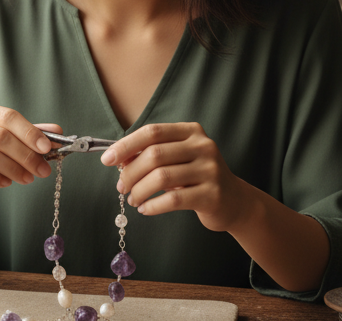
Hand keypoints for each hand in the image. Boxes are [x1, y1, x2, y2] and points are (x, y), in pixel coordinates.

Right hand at [0, 100, 60, 203]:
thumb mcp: (5, 139)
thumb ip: (29, 133)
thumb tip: (57, 131)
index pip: (8, 116)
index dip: (30, 132)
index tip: (48, 147)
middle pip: (0, 136)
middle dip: (26, 155)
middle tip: (43, 169)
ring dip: (14, 168)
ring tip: (27, 178)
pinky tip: (7, 182)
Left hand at [101, 122, 243, 231]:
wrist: (234, 201)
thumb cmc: (197, 177)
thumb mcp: (178, 159)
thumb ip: (152, 154)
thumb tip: (118, 159)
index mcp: (191, 131)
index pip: (152, 132)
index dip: (126, 145)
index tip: (107, 159)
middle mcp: (203, 146)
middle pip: (155, 155)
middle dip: (130, 172)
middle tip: (121, 186)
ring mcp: (210, 170)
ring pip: (162, 178)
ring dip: (139, 191)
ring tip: (133, 199)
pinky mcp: (212, 194)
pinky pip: (173, 200)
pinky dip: (153, 205)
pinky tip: (145, 209)